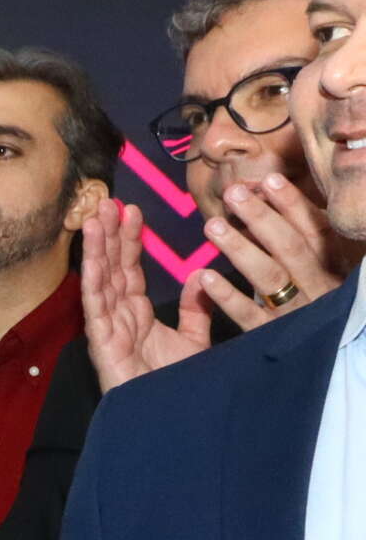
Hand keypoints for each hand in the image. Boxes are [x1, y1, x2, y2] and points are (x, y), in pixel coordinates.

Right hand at [82, 199, 213, 390]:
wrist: (167, 420)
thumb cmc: (176, 387)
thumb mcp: (194, 341)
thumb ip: (195, 311)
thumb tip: (198, 280)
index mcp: (136, 315)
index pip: (130, 270)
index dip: (130, 241)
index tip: (131, 212)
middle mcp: (118, 317)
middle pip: (111, 267)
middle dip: (108, 234)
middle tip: (108, 201)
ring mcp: (107, 327)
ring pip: (100, 278)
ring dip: (97, 245)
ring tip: (96, 214)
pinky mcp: (101, 339)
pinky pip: (96, 300)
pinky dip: (93, 272)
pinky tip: (92, 249)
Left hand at [196, 175, 342, 331]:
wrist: (329, 360)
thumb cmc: (320, 299)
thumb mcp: (324, 267)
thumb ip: (308, 238)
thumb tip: (275, 192)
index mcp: (335, 268)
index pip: (317, 231)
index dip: (293, 205)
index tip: (268, 179)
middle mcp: (320, 288)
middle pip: (292, 248)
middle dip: (262, 218)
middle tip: (234, 193)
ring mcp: (298, 313)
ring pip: (270, 278)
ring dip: (240, 249)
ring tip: (211, 225)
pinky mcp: (274, 338)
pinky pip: (251, 317)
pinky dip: (229, 297)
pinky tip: (206, 278)